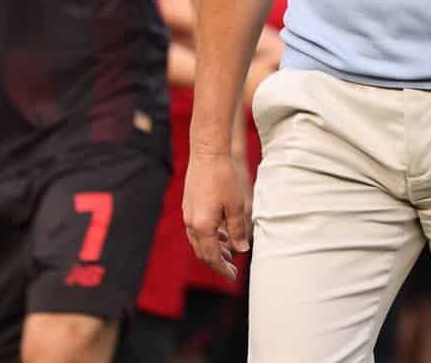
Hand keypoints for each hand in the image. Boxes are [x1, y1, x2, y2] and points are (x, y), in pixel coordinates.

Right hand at [183, 149, 252, 281]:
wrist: (208, 153)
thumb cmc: (224, 178)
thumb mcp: (236, 206)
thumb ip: (237, 231)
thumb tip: (241, 250)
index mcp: (203, 227)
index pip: (212, 257)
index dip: (222, 269)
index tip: (232, 277)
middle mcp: (191, 223)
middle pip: (203, 252)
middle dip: (217, 263)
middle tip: (231, 269)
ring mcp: (188, 214)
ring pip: (198, 241)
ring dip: (213, 250)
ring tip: (228, 253)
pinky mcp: (189, 205)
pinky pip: (197, 229)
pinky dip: (209, 237)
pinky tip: (221, 234)